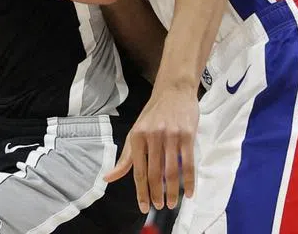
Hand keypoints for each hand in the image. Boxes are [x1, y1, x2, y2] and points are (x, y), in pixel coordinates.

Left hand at [104, 83, 197, 212]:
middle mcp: (152, 136)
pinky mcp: (187, 134)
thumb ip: (125, 157)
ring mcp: (171, 135)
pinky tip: (189, 192)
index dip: (141, 191)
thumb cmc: (153, 113)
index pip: (138, 171)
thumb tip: (108, 177)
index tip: (144, 207)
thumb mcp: (135, 132)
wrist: (173, 90)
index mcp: (137, 137)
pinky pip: (188, 163)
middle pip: (155, 173)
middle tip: (159, 206)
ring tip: (172, 203)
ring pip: (172, 171)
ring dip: (173, 191)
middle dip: (157, 194)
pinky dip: (189, 180)